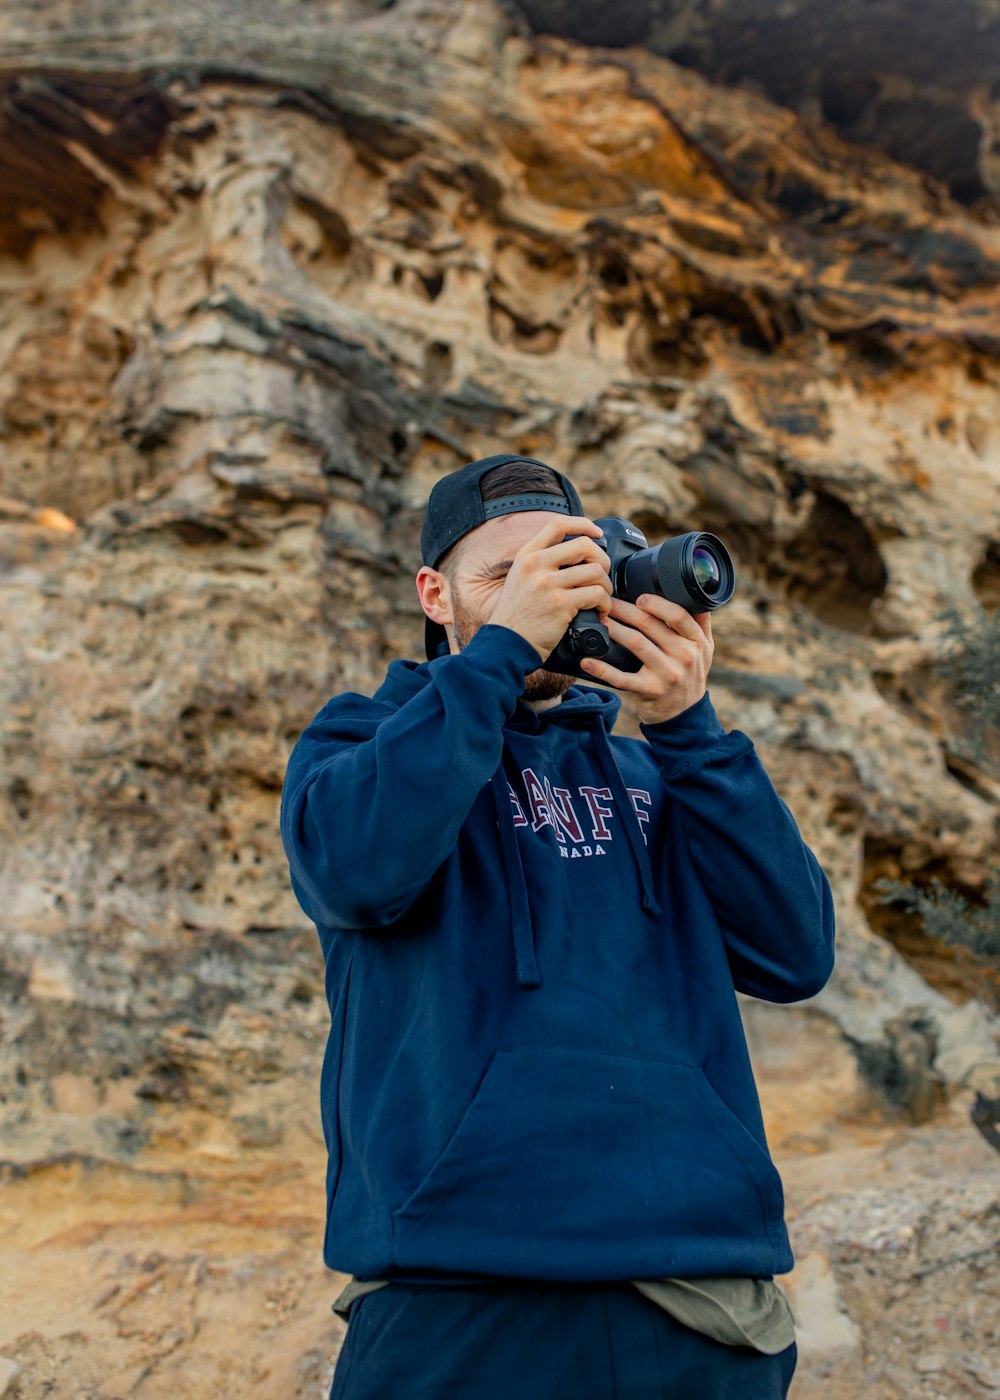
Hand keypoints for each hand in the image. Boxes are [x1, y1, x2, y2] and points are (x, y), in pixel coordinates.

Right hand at [489, 517, 612, 660]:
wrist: (506, 644)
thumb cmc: (517, 615)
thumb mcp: (520, 577)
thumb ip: (541, 562)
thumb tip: (575, 552)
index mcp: (527, 555)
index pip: (559, 524)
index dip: (584, 524)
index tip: (597, 533)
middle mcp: (536, 564)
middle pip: (584, 545)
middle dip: (602, 560)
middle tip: (602, 575)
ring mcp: (548, 584)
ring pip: (595, 571)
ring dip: (605, 586)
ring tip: (601, 598)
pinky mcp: (560, 604)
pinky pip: (597, 595)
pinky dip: (604, 604)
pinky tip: (599, 612)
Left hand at [580, 594, 713, 723]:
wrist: (685, 715)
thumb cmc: (690, 676)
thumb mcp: (705, 649)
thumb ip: (700, 623)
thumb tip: (693, 594)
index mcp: (697, 642)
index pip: (678, 616)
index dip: (657, 604)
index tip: (639, 598)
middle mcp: (684, 656)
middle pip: (650, 625)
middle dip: (625, 610)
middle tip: (607, 603)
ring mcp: (666, 674)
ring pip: (635, 644)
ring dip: (614, 629)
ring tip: (600, 620)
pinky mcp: (649, 690)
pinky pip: (622, 678)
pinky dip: (603, 669)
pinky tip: (587, 662)